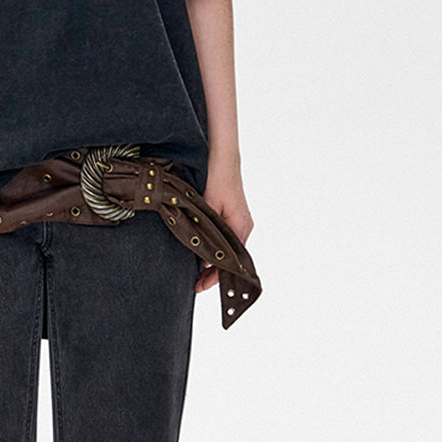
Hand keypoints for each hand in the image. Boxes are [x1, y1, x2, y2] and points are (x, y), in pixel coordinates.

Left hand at [193, 157, 253, 295]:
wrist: (222, 155)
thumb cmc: (216, 176)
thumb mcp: (207, 206)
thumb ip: (206, 232)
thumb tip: (202, 259)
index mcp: (241, 226)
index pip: (231, 260)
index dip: (216, 276)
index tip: (201, 286)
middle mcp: (244, 226)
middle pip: (232, 258)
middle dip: (214, 273)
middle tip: (196, 285)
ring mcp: (241, 221)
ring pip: (228, 249)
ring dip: (214, 261)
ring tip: (198, 275)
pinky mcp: (235, 215)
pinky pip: (227, 239)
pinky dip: (216, 249)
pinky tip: (203, 254)